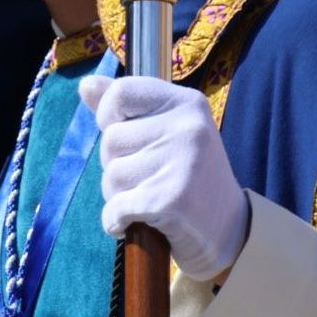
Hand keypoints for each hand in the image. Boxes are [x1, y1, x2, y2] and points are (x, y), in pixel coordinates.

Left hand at [78, 75, 250, 281]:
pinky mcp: (171, 200)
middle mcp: (188, 127)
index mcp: (187, 103)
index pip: (122, 92)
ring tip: (147, 199)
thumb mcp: (167, 131)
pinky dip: (116, 221)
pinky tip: (134, 223)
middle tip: (148, 179)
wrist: (229, 230)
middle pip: (111, 140)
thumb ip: (126, 109)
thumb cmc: (190, 177)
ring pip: (111, 176)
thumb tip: (86, 85)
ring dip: (118, 196)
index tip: (125, 136)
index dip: (108, 116)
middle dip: (117, 165)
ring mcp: (181, 163)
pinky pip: (115, 208)